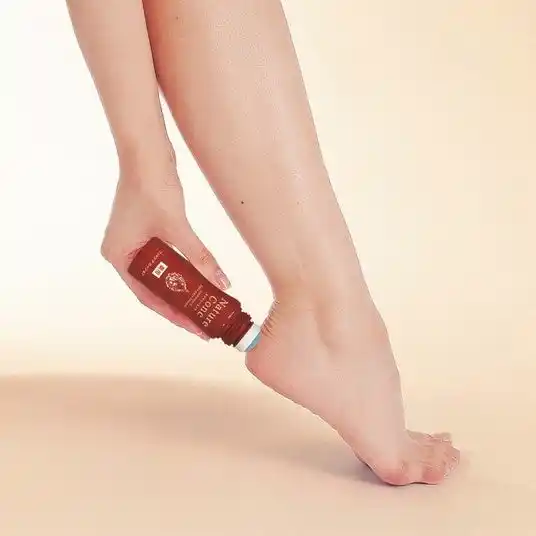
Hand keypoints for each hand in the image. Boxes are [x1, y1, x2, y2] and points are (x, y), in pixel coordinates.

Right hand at [100, 153, 229, 339]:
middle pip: (154, 289)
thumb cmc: (153, 186)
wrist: (146, 151)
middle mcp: (122, 253)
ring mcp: (133, 243)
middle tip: (204, 322)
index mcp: (118, 256)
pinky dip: (182, 270)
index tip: (196, 329)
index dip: (174, 316)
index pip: (148, 297)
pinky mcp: (146, 233)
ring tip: (205, 306)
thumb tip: (222, 283)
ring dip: (182, 289)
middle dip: (180, 305)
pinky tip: (200, 280)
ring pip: (161, 276)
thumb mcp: (178, 227)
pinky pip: (165, 261)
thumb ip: (199, 257)